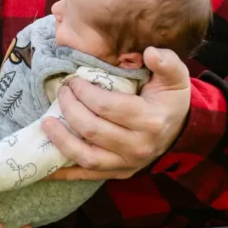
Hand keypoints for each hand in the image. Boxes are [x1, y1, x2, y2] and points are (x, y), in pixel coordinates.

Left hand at [43, 47, 190, 181]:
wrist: (181, 131)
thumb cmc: (171, 99)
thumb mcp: (175, 77)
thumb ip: (166, 62)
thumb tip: (150, 53)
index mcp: (150, 120)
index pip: (106, 107)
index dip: (84, 92)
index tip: (73, 80)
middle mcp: (139, 146)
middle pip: (92, 129)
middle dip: (70, 108)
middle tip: (62, 92)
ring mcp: (128, 163)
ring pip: (87, 156)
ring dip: (61, 140)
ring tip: (46, 123)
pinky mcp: (119, 173)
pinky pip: (87, 175)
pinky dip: (64, 172)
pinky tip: (46, 167)